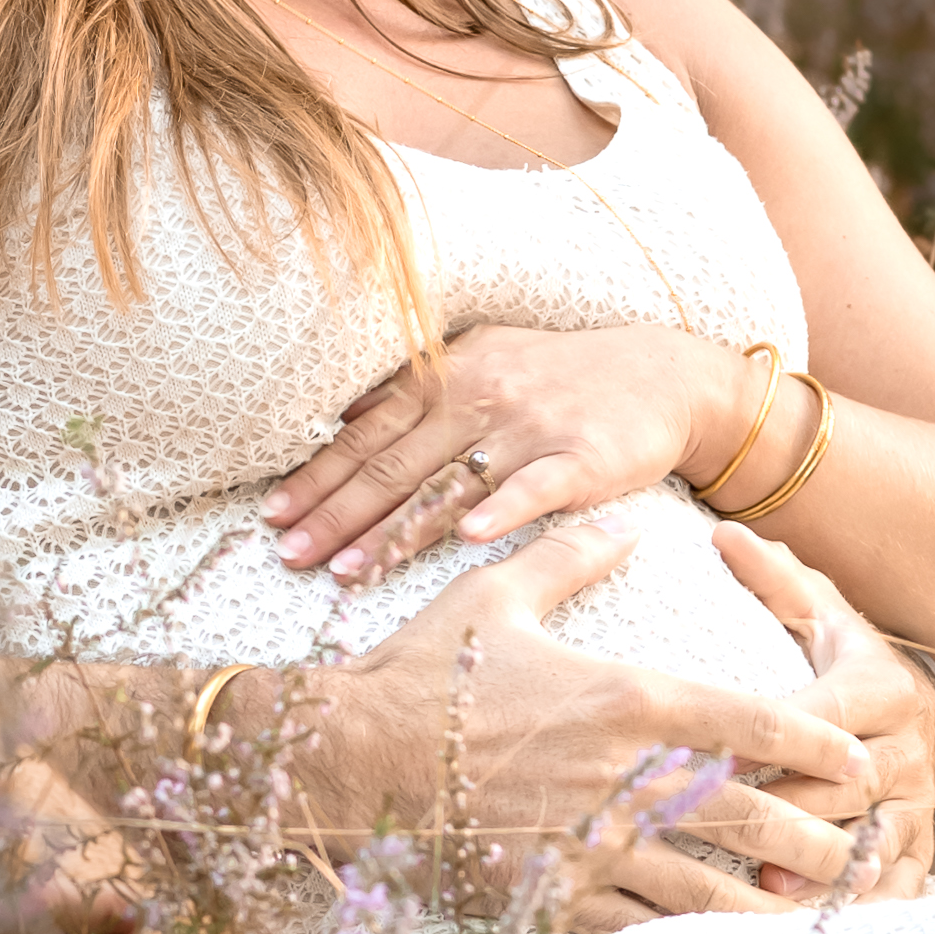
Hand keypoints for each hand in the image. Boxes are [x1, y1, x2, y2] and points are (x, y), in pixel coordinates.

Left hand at [261, 325, 728, 581]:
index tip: (272, 516)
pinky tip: (470, 541)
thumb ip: (413, 391)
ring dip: (395, 532)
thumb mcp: (481, 360)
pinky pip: (535, 488)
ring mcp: (531, 428)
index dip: (318, 475)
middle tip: (288, 557)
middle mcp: (481, 396)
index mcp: (447, 375)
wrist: (662, 374)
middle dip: (336, 514)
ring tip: (347, 574)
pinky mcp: (582, 457)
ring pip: (451, 486)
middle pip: (395, 465)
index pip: (368, 433)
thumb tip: (338, 419)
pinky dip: (502, 512)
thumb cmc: (558, 375)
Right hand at [296, 525, 883, 901]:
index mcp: (626, 700)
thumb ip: (570, 560)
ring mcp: (589, 849)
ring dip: (769, 908)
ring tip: (812, 921)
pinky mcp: (550, 903)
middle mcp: (623, 778)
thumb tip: (623, 523)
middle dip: (820, 843)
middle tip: (858, 858)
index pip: (757, 724)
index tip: (859, 763)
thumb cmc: (414, 674)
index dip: (821, 746)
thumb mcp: (493, 598)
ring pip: (711, 894)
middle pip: (757, 819)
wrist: (336, 760)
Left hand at [709, 526, 934, 897]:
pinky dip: (859, 910)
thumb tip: (724, 533)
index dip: (774, 732)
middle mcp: (908, 746)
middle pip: (849, 783)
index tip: (712, 746)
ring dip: (823, 868)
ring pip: (875, 840)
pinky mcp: (921, 849)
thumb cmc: (841, 663)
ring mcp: (918, 804)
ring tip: (766, 893)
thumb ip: (773, 582)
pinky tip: (810, 926)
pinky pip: (898, 886)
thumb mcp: (817, 617)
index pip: (825, 711)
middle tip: (724, 827)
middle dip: (789, 807)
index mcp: (880, 685)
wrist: (914, 715)